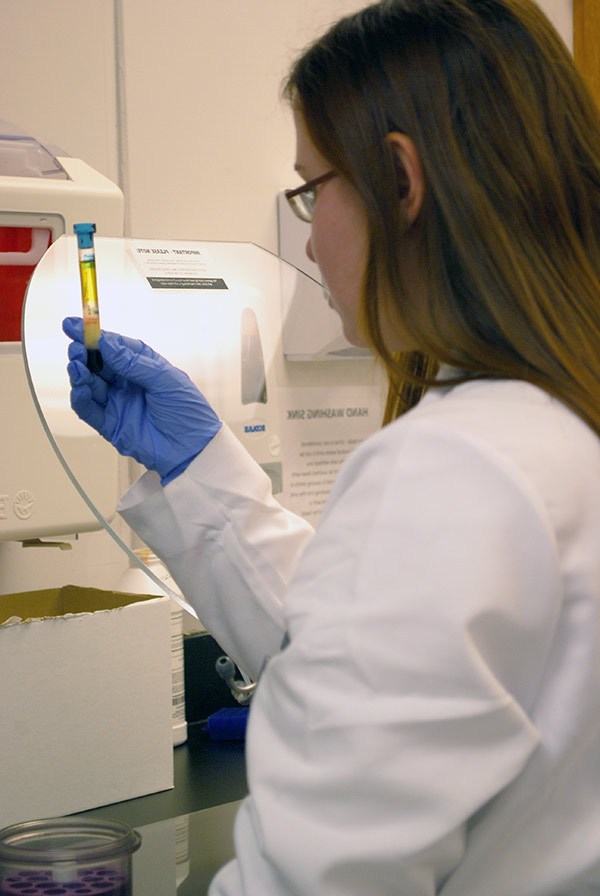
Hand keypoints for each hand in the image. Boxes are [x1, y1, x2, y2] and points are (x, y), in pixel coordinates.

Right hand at [63, 316, 221, 484]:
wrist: (193, 449)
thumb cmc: (188, 412)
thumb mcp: (165, 380)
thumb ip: (133, 363)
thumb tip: (106, 344)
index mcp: (142, 366)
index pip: (113, 346)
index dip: (93, 335)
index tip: (74, 325)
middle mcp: (127, 382)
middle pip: (97, 363)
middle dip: (83, 353)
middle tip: (76, 348)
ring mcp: (117, 402)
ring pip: (90, 384)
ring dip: (80, 373)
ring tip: (77, 366)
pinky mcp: (110, 424)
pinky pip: (88, 409)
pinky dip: (80, 397)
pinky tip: (80, 388)